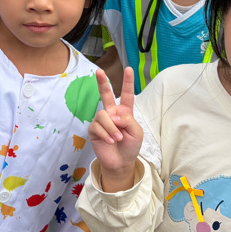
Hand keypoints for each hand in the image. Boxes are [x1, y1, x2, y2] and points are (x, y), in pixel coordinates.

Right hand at [89, 68, 143, 186]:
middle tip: (99, 71)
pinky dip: (105, 134)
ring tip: (117, 139)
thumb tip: (113, 115)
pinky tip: (110, 141)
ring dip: (112, 128)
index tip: (128, 69)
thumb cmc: (130, 146)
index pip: (127, 95)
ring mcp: (102, 121)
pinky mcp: (93, 129)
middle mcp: (112, 113)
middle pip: (106, 95)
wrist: (120, 162)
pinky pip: (97, 126)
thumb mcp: (137, 132)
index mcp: (124, 112)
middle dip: (102, 82)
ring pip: (103, 115)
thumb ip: (128, 120)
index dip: (128, 82)